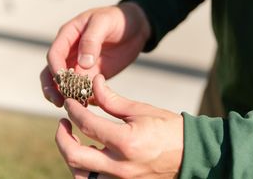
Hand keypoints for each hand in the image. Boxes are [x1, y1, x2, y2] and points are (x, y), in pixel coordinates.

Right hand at [40, 2, 150, 106]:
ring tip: (68, 106)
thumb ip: (91, 40)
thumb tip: (82, 63)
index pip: (54, 54)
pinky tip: (85, 106)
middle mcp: (69, 51)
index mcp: (68, 35)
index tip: (62, 80)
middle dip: (52, 86)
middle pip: (52, 72)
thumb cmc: (117, 19)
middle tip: (58, 101)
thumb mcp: (104, 22)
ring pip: (63, 83)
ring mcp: (79, 64)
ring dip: (63, 94)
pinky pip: (81, 88)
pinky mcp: (91, 74)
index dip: (55, 68)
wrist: (135, 26)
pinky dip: (80, 97)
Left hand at [56, 75, 183, 178]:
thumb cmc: (168, 128)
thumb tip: (93, 83)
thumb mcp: (141, 110)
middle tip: (63, 123)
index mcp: (126, 142)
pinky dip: (86, 170)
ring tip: (74, 140)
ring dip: (71, 157)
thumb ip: (112, 100)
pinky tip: (89, 156)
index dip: (74, 111)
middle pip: (75, 156)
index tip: (70, 103)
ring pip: (80, 176)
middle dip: (62, 137)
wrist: (190, 154)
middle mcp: (120, 166)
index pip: (87, 125)